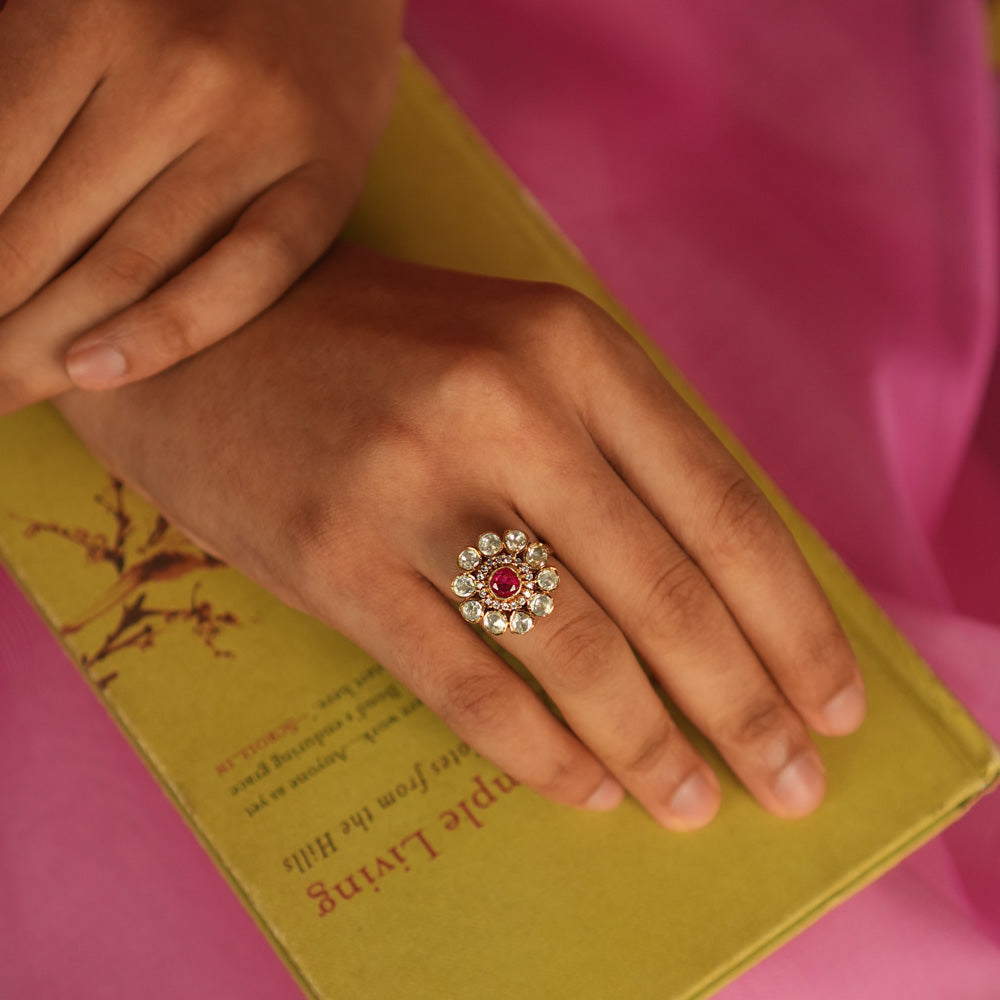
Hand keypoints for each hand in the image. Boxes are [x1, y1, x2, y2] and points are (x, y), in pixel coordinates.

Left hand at [0, 0, 402, 411]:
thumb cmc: (188, 9)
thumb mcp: (89, 16)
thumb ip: (28, 92)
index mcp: (94, 15)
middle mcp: (177, 75)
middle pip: (46, 229)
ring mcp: (257, 134)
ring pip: (130, 265)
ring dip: (44, 343)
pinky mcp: (326, 183)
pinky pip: (246, 274)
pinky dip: (168, 331)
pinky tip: (94, 373)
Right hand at [57, 246, 866, 830]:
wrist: (203, 333)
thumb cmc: (375, 353)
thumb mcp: (514, 358)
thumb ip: (612, 451)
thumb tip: (716, 591)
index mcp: (571, 346)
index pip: (723, 508)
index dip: (793, 620)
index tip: (830, 701)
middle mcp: (504, 404)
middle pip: (667, 590)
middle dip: (744, 705)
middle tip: (789, 781)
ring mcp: (412, 481)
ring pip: (575, 648)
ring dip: (648, 745)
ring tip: (690, 801)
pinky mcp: (333, 555)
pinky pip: (467, 683)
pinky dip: (540, 750)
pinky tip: (585, 788)